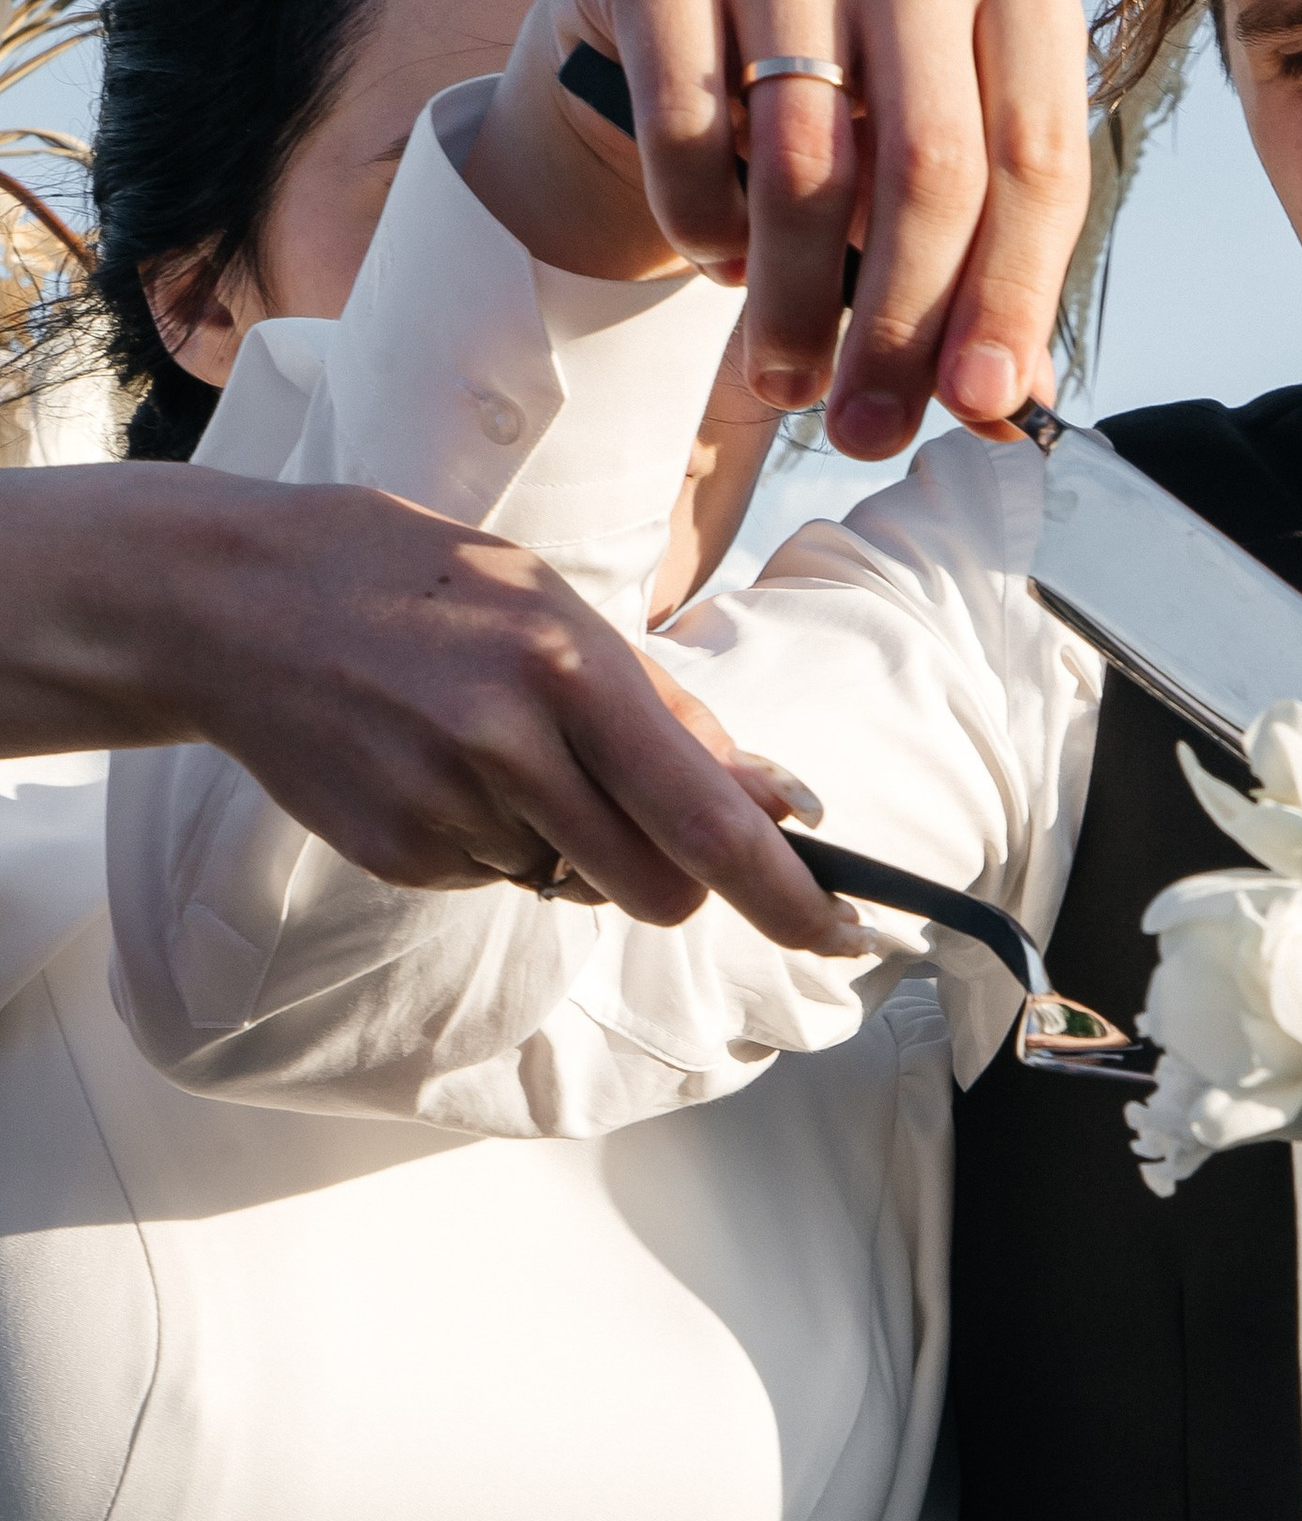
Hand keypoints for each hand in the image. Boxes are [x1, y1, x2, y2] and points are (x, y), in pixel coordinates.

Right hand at [135, 473, 864, 950]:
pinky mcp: (402, 856)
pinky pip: (502, 882)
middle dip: (676, 875)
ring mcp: (449, 812)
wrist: (239, 605)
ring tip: (499, 749)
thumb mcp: (555, 604)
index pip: (710, 823)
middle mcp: (513, 750)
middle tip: (632, 805)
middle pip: (659, 891)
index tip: (844, 934)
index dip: (790, 895)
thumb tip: (778, 800)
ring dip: (575, 845)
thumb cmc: (418, 586)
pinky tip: (443, 767)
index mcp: (570, 672)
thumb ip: (672, 713)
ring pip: (579, 887)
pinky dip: (500, 843)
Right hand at [462, 0, 1092, 461]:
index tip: (977, 404)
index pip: (1039, 159)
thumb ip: (983, 286)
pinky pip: (688, 126)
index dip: (1010, 298)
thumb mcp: (930, 192)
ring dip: (792, 303)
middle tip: (867, 431)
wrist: (673, 36)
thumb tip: (1014, 412)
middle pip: (930, 167)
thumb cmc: (841, 119)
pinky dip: (704, 223)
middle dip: (898, 328)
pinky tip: (719, 256)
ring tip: (785, 376)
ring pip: (806, 160)